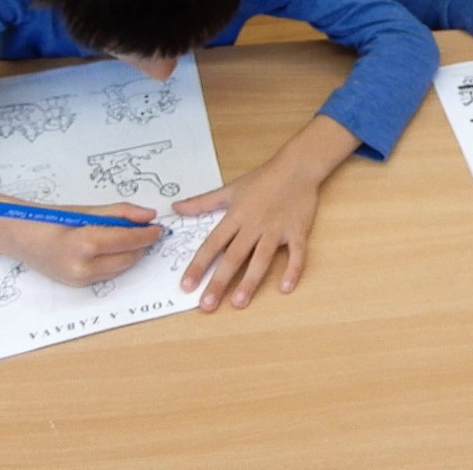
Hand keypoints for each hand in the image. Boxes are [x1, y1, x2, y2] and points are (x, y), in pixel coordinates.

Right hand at [0, 187, 163, 285]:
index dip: (147, 234)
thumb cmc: (49, 219)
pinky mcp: (78, 286)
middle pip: (129, 258)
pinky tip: (113, 249)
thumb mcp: (86, 210)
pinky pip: (107, 274)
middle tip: (148, 230)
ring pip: (121, 268)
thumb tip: (149, 216)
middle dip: (142, 245)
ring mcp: (79, 279)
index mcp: (84, 243)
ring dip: (131, 254)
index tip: (158, 227)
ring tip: (131, 237)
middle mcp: (82, 266)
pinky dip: (115, 261)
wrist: (19, 237)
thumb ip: (120, 213)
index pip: (129, 240)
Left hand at [174, 116, 359, 310]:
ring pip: (262, 258)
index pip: (212, 244)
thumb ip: (202, 202)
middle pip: (234, 257)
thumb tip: (175, 208)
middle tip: (207, 305)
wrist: (297, 167)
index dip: (198, 265)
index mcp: (236, 216)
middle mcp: (254, 225)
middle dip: (219, 282)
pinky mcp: (297, 231)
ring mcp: (276, 230)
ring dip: (250, 281)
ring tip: (239, 303)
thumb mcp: (229, 189)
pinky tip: (285, 288)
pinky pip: (296, 254)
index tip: (186, 286)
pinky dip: (292, 270)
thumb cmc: (262, 179)